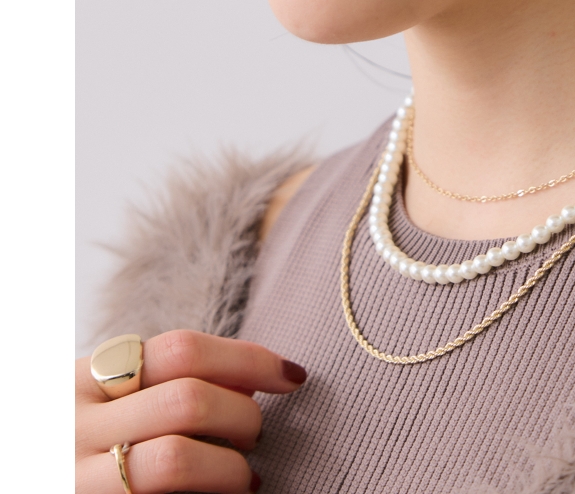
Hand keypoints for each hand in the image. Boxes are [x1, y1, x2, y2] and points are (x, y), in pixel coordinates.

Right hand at [76, 329, 306, 492]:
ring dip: (231, 469)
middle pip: (187, 401)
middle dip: (243, 416)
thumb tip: (251, 379)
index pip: (182, 350)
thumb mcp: (99, 402)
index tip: (292, 376)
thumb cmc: (72, 443)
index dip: (248, 359)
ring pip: (175, 461)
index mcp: (85, 380)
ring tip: (244, 478)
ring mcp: (74, 483)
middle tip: (257, 435)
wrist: (20, 474)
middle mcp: (73, 426)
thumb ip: (157, 385)